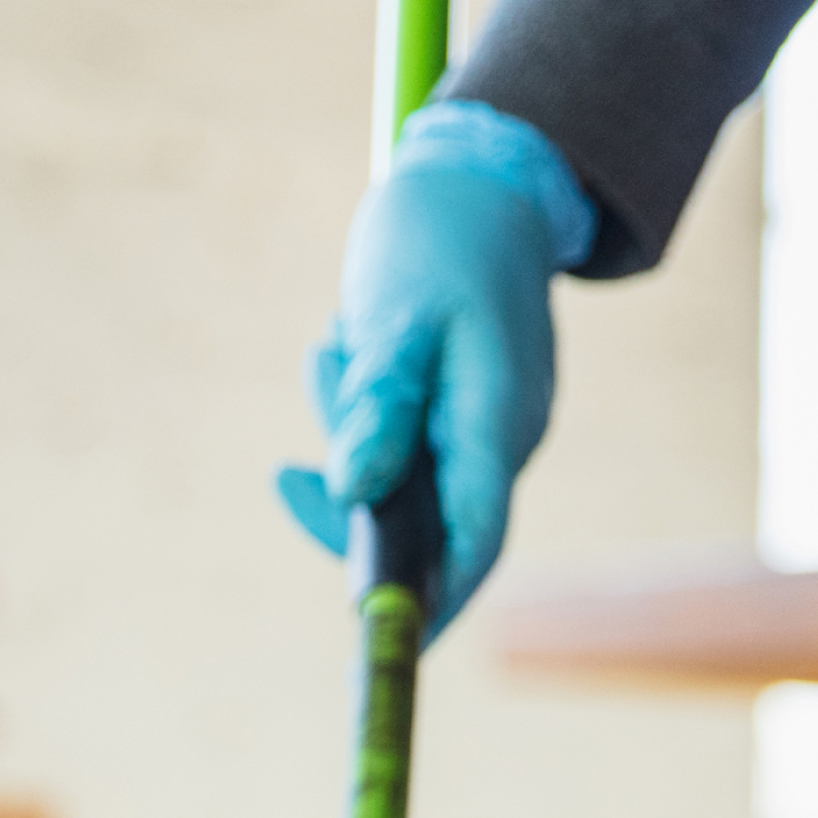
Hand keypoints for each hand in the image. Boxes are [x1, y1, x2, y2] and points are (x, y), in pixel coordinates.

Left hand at [278, 105, 591, 632]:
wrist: (485, 173)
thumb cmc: (439, 235)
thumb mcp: (395, 316)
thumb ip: (377, 406)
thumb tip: (349, 493)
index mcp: (497, 421)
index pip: (470, 543)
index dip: (427, 604)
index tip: (372, 644)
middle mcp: (500, 439)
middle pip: (422, 521)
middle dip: (352, 486)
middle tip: (317, 402)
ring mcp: (484, 428)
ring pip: (399, 477)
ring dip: (349, 424)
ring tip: (340, 341)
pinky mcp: (461, 411)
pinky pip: (401, 441)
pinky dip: (362, 408)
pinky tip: (349, 342)